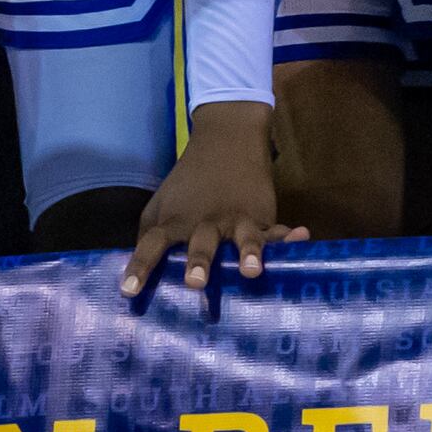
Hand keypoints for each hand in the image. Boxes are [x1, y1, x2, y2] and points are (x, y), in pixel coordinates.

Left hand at [123, 100, 305, 299]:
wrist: (225, 140)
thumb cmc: (189, 182)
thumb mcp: (162, 204)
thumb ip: (152, 237)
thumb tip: (145, 274)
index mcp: (173, 221)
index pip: (151, 246)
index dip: (140, 267)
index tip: (129, 291)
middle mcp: (203, 223)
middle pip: (199, 244)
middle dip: (198, 262)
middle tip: (196, 283)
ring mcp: (234, 219)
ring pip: (242, 238)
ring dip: (247, 253)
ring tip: (251, 271)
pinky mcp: (260, 216)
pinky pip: (275, 230)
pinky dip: (289, 236)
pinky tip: (302, 236)